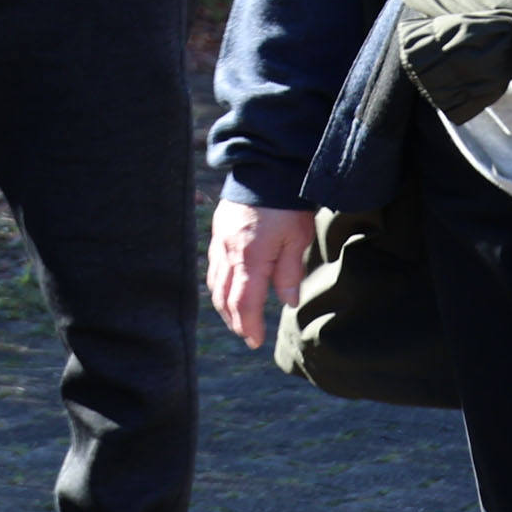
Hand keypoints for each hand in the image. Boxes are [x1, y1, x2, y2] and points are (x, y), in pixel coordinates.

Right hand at [207, 202, 318, 349]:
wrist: (264, 170)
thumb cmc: (286, 206)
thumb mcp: (297, 239)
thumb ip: (290, 272)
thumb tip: (287, 301)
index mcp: (251, 258)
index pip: (244, 302)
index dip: (248, 325)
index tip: (255, 342)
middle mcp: (229, 253)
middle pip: (225, 296)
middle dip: (234, 320)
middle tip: (246, 335)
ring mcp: (220, 242)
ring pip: (215, 282)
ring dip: (224, 304)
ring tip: (236, 317)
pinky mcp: (218, 232)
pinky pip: (213, 265)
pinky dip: (218, 284)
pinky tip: (227, 288)